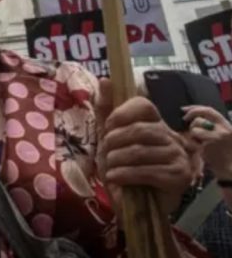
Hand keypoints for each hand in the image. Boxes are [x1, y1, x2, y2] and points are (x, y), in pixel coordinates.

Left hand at [97, 79, 192, 214]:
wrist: (134, 204)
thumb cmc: (122, 167)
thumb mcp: (109, 138)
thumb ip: (106, 110)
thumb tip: (105, 80)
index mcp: (155, 123)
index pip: (144, 105)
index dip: (121, 113)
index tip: (107, 127)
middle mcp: (170, 136)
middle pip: (138, 129)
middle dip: (114, 142)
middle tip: (105, 154)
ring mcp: (178, 155)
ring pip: (140, 151)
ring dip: (116, 161)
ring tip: (110, 168)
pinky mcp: (179, 176)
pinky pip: (147, 171)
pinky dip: (125, 174)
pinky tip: (116, 178)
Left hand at [183, 105, 231, 178]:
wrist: (231, 169)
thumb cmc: (225, 152)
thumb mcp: (223, 134)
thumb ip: (212, 124)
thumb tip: (191, 113)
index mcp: (226, 125)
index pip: (209, 110)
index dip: (195, 108)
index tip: (183, 109)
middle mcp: (223, 129)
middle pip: (199, 120)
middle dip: (192, 123)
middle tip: (189, 127)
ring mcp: (216, 138)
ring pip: (194, 130)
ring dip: (193, 136)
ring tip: (200, 143)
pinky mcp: (209, 146)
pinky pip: (193, 141)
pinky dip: (193, 145)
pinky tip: (201, 150)